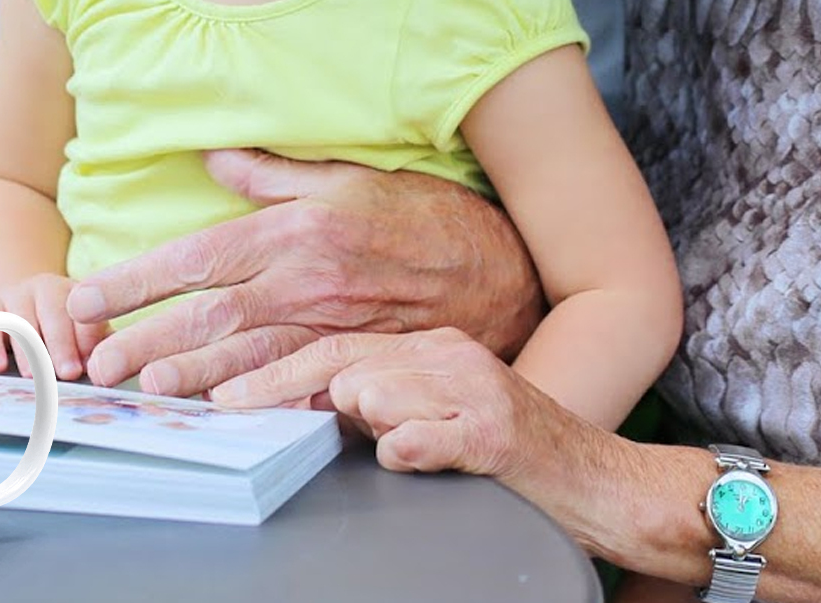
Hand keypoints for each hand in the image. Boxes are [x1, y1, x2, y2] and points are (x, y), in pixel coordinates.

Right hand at [0, 273, 108, 381]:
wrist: (20, 297)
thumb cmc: (57, 324)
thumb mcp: (79, 327)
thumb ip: (96, 345)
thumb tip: (110, 368)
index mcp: (76, 294)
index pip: (85, 312)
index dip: (88, 338)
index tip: (90, 363)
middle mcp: (46, 288)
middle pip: (54, 312)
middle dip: (61, 344)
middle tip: (67, 372)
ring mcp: (16, 294)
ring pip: (21, 318)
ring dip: (28, 348)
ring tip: (33, 375)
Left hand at [69, 150, 543, 395]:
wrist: (497, 266)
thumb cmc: (417, 214)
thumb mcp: (342, 177)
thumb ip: (270, 173)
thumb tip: (212, 155)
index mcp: (293, 230)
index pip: (197, 256)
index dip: (137, 279)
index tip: (89, 294)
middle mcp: (304, 280)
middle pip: (208, 314)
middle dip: (144, 338)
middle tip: (94, 359)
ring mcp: (330, 325)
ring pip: (242, 354)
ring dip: (186, 374)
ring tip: (139, 389)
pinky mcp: (354, 356)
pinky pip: (292, 380)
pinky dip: (250, 396)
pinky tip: (219, 409)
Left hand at [220, 326, 627, 535]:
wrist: (604, 478)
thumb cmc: (511, 442)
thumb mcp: (440, 402)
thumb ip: (380, 391)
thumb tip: (319, 397)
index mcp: (421, 343)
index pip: (328, 342)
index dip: (269, 363)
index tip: (216, 388)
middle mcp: (442, 353)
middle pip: (341, 360)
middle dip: (276, 385)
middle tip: (225, 407)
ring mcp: (472, 387)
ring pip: (384, 387)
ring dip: (355, 411)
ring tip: (349, 423)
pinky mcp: (500, 429)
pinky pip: (439, 433)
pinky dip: (412, 443)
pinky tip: (399, 452)